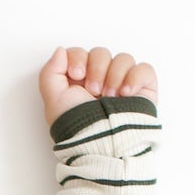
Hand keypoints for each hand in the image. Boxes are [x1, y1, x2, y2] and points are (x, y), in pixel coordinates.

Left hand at [38, 44, 158, 128]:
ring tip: (109, 97)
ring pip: (123, 58)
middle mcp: (101, 80)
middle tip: (93, 91)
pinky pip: (144, 68)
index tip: (76, 74)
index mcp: (79, 81)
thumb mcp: (54, 100)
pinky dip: (135, 77)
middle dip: (96, 69)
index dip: (78, 58)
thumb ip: (50, 72)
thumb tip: (60, 51)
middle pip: (101, 52)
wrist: (103, 143)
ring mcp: (123, 84)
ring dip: (114, 75)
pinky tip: (126, 93)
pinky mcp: (143, 89)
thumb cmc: (78, 127)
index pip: (80, 53)